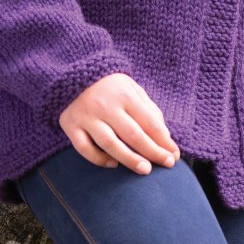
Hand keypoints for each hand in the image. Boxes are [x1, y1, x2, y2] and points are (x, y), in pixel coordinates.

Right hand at [58, 72, 180, 174]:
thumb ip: (149, 110)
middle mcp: (104, 105)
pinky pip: (85, 148)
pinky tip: (113, 164)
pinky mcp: (70, 125)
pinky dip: (99, 159)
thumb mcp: (132, 89)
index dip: (163, 141)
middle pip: (133, 135)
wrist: (72, 73)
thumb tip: (164, 138)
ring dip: (130, 160)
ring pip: (110, 144)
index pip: (148, 122)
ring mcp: (86, 116)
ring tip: (145, 170)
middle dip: (152, 152)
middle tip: (166, 165)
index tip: (174, 155)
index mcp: (123, 94)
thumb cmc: (110, 86)